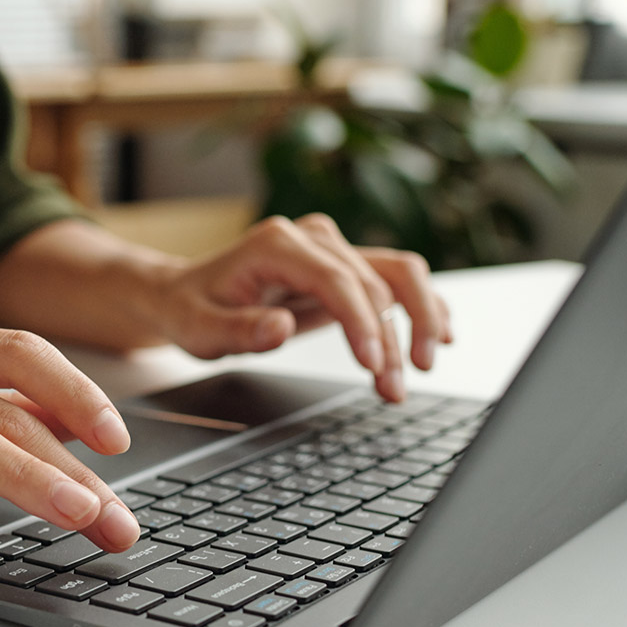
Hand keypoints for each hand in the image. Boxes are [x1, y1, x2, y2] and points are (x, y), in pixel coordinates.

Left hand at [157, 214, 453, 400]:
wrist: (186, 294)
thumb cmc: (192, 310)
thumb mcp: (199, 329)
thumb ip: (238, 330)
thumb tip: (280, 327)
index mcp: (276, 244)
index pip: (336, 280)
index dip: (361, 323)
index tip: (373, 365)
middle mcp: (312, 237)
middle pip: (374, 283)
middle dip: (390, 340)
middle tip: (393, 389)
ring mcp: (332, 248)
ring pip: (398, 276)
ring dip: (417, 322)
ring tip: (418, 370)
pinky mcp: (345, 266)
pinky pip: (396, 279)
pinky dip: (422, 306)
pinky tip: (440, 336)